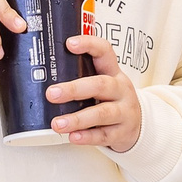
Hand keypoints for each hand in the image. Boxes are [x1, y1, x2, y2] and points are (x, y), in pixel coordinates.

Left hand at [50, 30, 142, 151]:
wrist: (138, 126)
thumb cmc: (112, 100)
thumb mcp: (104, 84)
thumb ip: (81, 77)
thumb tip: (42, 73)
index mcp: (114, 73)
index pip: (105, 51)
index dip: (89, 45)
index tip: (69, 43)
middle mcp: (121, 90)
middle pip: (100, 85)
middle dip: (74, 89)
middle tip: (51, 93)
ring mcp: (124, 112)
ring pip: (102, 113)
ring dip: (78, 119)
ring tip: (57, 123)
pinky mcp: (122, 133)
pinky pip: (104, 135)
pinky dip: (87, 137)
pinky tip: (73, 137)